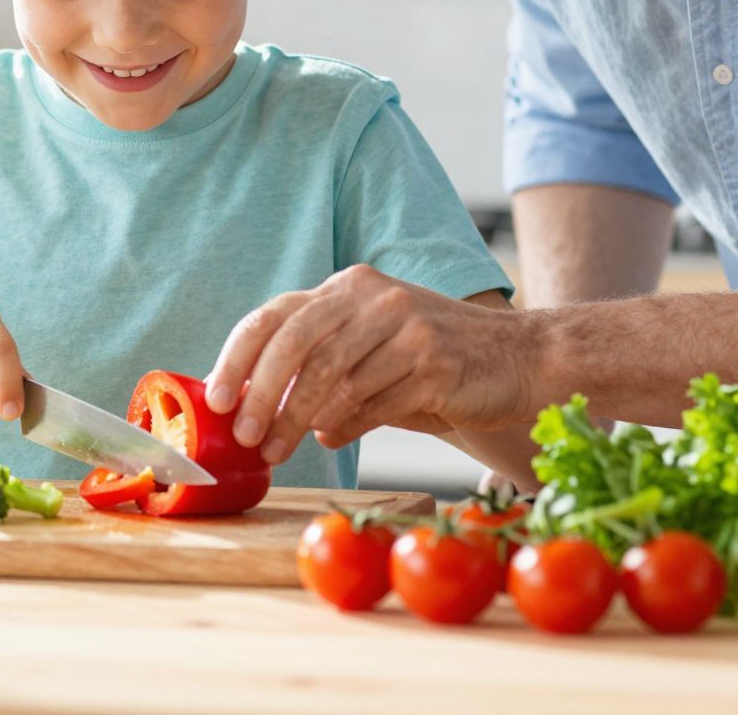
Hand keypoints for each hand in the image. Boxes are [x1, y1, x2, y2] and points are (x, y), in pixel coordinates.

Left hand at [203, 265, 536, 464]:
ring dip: (297, 422)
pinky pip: (374, 403)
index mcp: (349, 287)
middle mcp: (374, 297)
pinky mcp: (435, 363)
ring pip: (332, 380)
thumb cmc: (432, 360)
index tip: (217, 400)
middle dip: (262, 395)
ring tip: (278, 450)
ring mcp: (407, 327)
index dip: (238, 358)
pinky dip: (345, 426)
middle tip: (245, 436)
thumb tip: (255, 404)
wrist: (520, 359)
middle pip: (297, 344)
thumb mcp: (371, 345)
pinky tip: (329, 439)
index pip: (275, 316)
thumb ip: (320, 363)